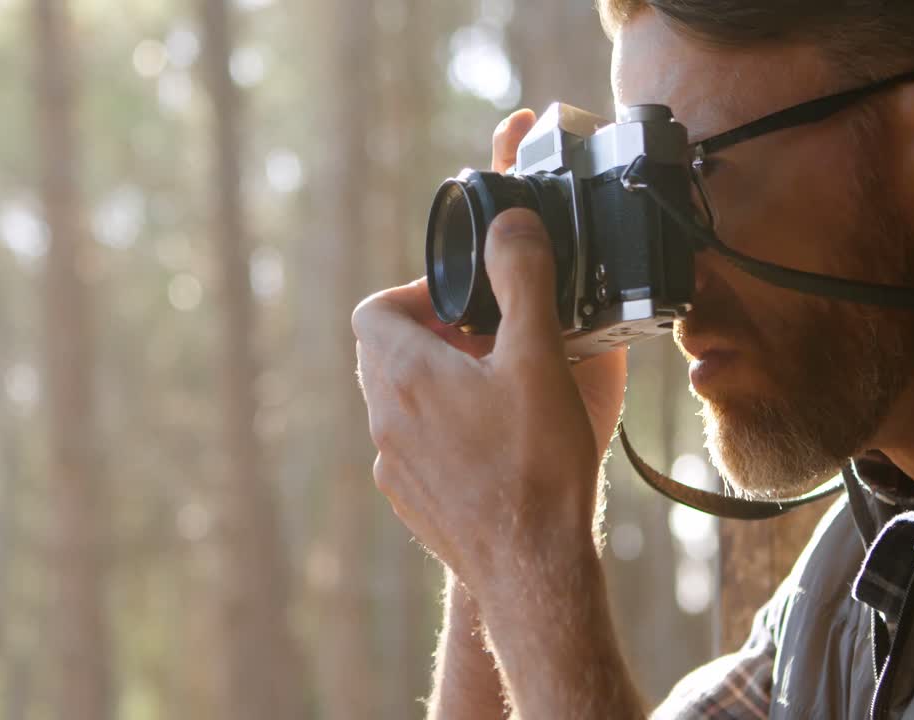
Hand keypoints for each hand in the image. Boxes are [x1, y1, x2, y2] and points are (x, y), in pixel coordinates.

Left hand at [353, 110, 626, 592]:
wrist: (532, 568)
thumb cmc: (537, 465)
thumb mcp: (539, 357)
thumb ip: (522, 278)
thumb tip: (510, 222)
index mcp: (405, 373)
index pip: (373, 308)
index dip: (415, 294)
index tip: (464, 304)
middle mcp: (384, 418)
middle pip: (384, 352)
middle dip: (432, 335)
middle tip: (489, 340)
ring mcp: (392, 466)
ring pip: (398, 402)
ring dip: (437, 384)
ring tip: (496, 390)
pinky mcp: (411, 502)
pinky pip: (412, 447)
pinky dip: (441, 431)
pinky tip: (495, 445)